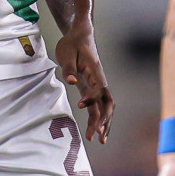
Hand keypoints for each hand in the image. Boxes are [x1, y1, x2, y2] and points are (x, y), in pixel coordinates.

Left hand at [54, 27, 112, 142]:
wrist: (80, 35)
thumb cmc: (72, 43)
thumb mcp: (66, 53)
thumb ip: (69, 68)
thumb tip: (71, 81)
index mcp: (95, 70)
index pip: (98, 88)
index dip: (92, 98)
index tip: (81, 105)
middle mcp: (100, 80)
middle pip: (108, 102)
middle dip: (104, 119)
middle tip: (97, 135)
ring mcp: (98, 85)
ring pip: (106, 107)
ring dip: (104, 123)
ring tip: (99, 140)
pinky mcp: (92, 88)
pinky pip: (99, 106)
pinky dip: (99, 119)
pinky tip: (95, 131)